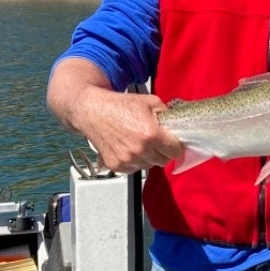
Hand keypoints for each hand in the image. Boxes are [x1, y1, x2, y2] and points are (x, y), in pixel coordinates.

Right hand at [48, 57, 183, 173]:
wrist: (92, 111)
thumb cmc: (119, 105)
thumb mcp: (150, 101)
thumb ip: (167, 114)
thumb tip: (176, 126)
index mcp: (151, 134)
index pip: (175, 151)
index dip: (176, 146)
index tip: (173, 142)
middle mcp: (139, 149)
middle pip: (163, 160)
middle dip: (163, 152)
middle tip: (157, 141)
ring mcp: (127, 159)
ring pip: (149, 166)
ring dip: (149, 157)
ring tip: (141, 143)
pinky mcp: (116, 165)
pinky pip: (134, 169)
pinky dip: (135, 161)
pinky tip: (130, 148)